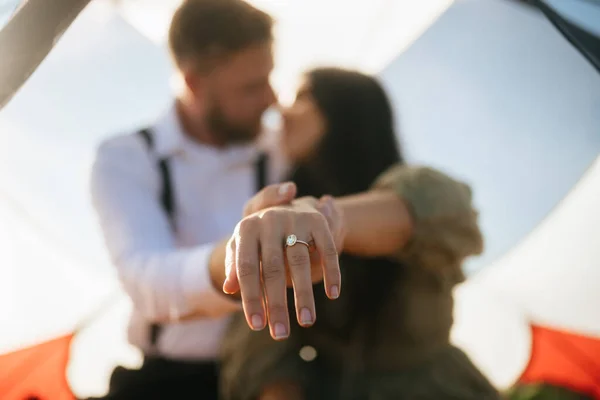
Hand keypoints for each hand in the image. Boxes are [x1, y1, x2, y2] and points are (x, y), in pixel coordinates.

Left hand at [223, 187, 341, 340]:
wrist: (285, 204)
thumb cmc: (259, 236)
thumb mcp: (242, 244)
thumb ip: (234, 265)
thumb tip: (228, 288)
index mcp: (246, 228)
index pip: (247, 268)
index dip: (251, 298)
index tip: (257, 326)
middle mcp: (270, 220)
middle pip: (273, 269)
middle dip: (277, 304)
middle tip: (280, 333)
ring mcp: (295, 219)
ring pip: (300, 262)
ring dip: (304, 294)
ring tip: (306, 321)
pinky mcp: (317, 221)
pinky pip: (326, 249)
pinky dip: (331, 272)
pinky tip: (333, 294)